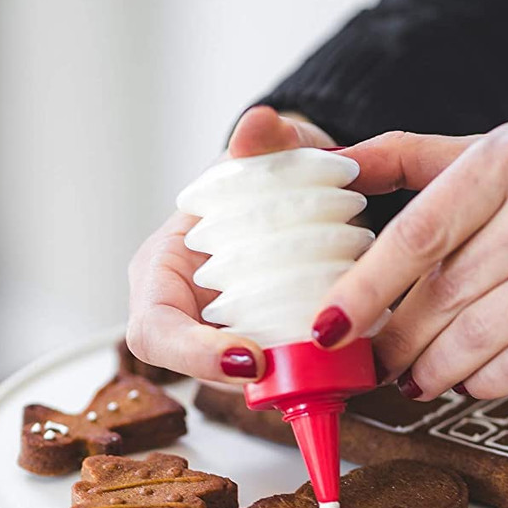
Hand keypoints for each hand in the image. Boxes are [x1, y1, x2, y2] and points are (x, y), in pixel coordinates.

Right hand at [126, 106, 335, 383]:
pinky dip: (313, 371)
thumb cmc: (266, 171)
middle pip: (203, 371)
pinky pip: (283, 372)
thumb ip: (264, 141)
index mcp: (162, 270)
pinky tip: (351, 363)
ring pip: (248, 382)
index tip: (248, 359)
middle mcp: (185, 313)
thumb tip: (259, 126)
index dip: (194, 355)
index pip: (156, 331)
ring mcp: (223, 337)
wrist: (295, 189)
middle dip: (253, 382)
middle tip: (304, 374)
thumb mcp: (268, 151)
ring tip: (337, 369)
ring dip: (290, 381)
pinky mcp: (263, 348)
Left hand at [309, 121, 507, 399]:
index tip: (327, 324)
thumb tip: (329, 165)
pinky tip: (472, 381)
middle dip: (397, 341)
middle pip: (441, 295)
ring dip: (434, 370)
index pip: (417, 230)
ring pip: (475, 340)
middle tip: (377, 362)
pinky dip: (485, 383)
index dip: (364, 287)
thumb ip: (422, 159)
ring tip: (419, 377)